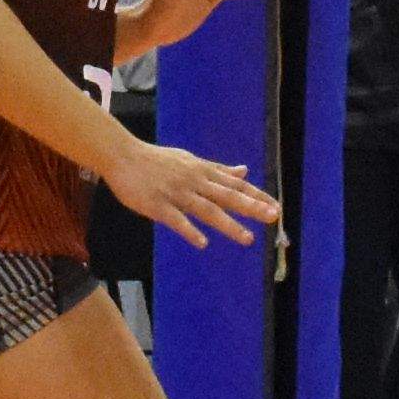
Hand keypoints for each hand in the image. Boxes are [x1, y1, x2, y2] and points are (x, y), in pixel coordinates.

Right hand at [103, 137, 282, 243]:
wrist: (122, 155)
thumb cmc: (157, 160)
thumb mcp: (191, 161)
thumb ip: (218, 169)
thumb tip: (244, 171)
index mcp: (202, 171)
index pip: (235, 185)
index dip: (256, 196)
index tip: (276, 207)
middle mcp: (193, 181)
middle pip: (226, 196)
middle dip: (251, 207)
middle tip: (272, 218)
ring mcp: (175, 193)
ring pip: (206, 210)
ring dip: (228, 224)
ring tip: (247, 239)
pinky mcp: (157, 205)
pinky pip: (176, 220)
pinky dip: (189, 230)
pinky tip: (203, 243)